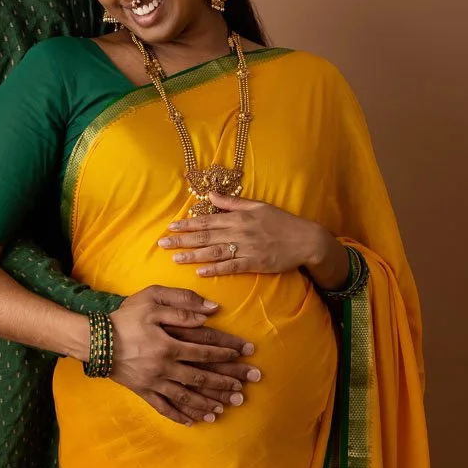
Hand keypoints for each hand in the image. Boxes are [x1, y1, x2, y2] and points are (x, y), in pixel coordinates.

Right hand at [109, 286, 260, 426]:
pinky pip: (164, 407)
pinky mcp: (143, 391)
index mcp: (169, 345)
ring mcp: (154, 382)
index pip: (205, 351)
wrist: (94, 340)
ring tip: (226, 407)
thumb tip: (211, 311)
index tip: (246, 355)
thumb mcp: (151, 300)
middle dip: (226, 383)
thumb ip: (181, 304)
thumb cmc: (124, 317)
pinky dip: (180, 416)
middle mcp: (164, 367)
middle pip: (201, 378)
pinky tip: (194, 421)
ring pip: (186, 397)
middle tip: (245, 388)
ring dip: (208, 403)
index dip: (227, 353)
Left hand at [158, 193, 345, 284]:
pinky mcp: (254, 263)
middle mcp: (239, 232)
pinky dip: (215, 269)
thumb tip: (210, 196)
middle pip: (205, 236)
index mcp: (238, 217)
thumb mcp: (257, 206)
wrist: (305, 239)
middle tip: (163, 243)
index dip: (188, 224)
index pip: (207, 220)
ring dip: (193, 255)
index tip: (171, 226)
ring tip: (175, 258)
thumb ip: (232, 203)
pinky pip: (231, 266)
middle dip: (183, 239)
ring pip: (214, 251)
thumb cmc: (281, 222)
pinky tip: (200, 271)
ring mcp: (246, 248)